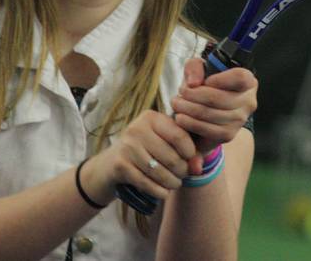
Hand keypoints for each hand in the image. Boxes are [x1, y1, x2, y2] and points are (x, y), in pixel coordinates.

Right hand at [79, 109, 195, 205]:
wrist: (111, 163)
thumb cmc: (147, 149)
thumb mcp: (165, 143)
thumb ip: (187, 152)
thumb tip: (198, 168)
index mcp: (151, 118)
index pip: (179, 135)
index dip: (190, 152)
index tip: (191, 160)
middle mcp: (137, 129)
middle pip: (171, 157)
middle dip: (182, 171)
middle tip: (183, 175)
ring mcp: (126, 147)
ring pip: (160, 172)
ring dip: (172, 183)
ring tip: (175, 183)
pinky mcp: (120, 166)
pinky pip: (147, 183)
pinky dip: (160, 191)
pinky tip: (164, 192)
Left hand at [171, 57, 257, 172]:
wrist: (206, 111)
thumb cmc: (206, 85)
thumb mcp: (199, 69)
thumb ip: (195, 67)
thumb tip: (193, 83)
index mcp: (248, 82)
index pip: (240, 78)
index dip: (220, 79)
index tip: (204, 81)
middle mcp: (248, 101)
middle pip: (220, 98)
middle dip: (193, 95)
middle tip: (179, 93)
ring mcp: (240, 120)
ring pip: (211, 114)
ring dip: (188, 109)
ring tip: (176, 103)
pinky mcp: (229, 135)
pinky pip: (208, 129)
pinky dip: (191, 123)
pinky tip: (180, 118)